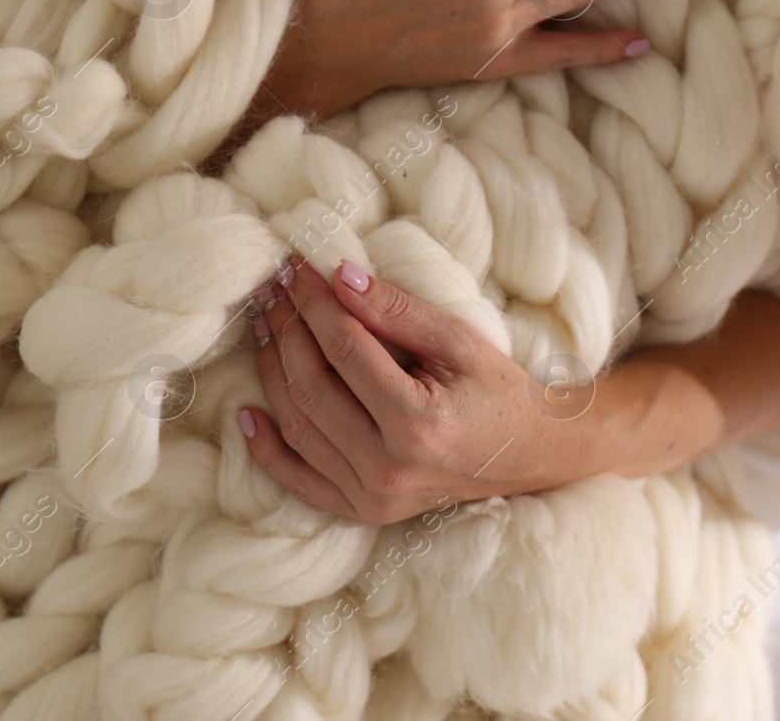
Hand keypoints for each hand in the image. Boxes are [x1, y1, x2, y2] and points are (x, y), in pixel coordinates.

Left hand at [235, 261, 779, 525]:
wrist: (533, 456)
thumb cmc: (500, 389)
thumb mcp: (459, 339)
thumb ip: (397, 310)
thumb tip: (337, 274)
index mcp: (417, 422)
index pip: (344, 349)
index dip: (313, 302)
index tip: (294, 267)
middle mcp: (388, 467)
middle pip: (311, 387)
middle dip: (287, 330)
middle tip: (273, 289)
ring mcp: (372, 497)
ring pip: (297, 427)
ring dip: (271, 372)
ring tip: (264, 325)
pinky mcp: (364, 512)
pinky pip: (298, 481)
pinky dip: (266, 448)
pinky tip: (245, 411)